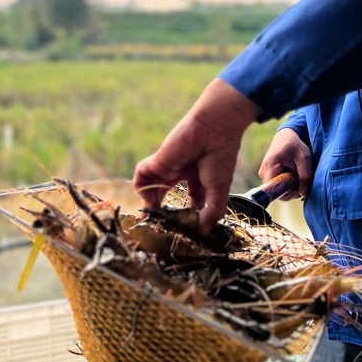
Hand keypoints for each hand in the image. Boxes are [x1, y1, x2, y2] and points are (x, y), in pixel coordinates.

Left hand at [132, 78, 260, 233]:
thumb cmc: (220, 157)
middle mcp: (182, 173)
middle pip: (167, 196)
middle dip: (164, 213)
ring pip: (152, 188)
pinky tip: (149, 200)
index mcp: (199, 178)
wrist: (214, 130)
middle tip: (162, 229)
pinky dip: (141, 189)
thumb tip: (205, 231)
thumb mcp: (219, 190)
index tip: (187, 231)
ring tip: (155, 217)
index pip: (190, 202)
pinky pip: (141, 177)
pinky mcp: (157, 161)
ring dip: (151, 204)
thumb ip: (212, 211)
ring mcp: (168, 167)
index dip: (187, 217)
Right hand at [258, 127, 313, 199]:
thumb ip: (305, 177)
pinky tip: (293, 176)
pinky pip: (277, 185)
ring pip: (278, 189)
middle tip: (301, 180)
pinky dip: (287, 184)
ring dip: (290, 187)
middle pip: (277, 191)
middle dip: (291, 190)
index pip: (275, 189)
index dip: (288, 192)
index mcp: (270, 166)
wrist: (286, 137)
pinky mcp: (267, 175)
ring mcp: (264, 174)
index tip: (298, 186)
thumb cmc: (295, 146)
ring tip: (297, 176)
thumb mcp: (305, 159)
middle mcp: (263, 172)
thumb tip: (303, 194)